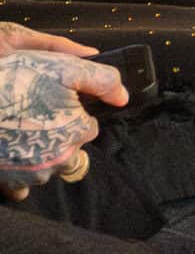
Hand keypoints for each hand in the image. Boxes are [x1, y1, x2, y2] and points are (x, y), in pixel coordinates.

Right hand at [0, 28, 127, 191]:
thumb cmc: (16, 83)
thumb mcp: (65, 68)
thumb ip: (102, 80)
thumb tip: (123, 97)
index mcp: (78, 132)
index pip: (89, 127)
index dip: (74, 113)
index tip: (56, 103)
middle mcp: (61, 159)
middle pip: (70, 149)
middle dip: (59, 135)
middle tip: (35, 116)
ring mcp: (35, 175)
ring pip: (48, 166)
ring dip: (40, 153)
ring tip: (20, 130)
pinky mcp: (11, 183)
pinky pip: (24, 185)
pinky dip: (21, 172)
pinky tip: (12, 151)